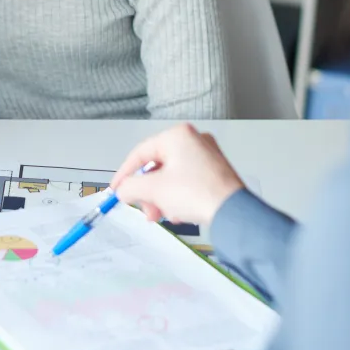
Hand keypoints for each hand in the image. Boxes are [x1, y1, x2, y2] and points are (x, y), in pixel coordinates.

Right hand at [111, 123, 245, 227]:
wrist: (232, 213)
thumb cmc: (200, 194)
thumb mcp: (154, 190)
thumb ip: (131, 187)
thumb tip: (124, 189)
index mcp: (178, 135)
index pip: (141, 152)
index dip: (125, 173)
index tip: (118, 188)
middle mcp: (194, 140)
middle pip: (157, 167)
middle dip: (148, 192)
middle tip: (144, 207)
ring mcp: (206, 156)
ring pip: (171, 176)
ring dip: (162, 197)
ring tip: (163, 214)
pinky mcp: (214, 172)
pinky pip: (186, 182)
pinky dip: (178, 197)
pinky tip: (179, 213)